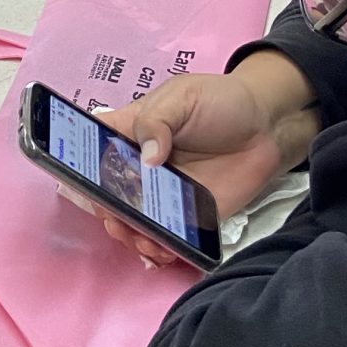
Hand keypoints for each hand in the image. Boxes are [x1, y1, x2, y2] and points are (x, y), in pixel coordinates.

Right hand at [98, 59, 316, 266]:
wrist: (269, 126)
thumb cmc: (221, 101)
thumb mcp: (183, 97)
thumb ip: (158, 121)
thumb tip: (148, 158)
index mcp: (130, 132)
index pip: (90, 147)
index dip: (77, 163)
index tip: (83, 178)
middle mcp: (139, 167)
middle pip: (104, 193)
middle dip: (105, 209)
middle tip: (117, 214)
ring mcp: (162, 194)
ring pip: (130, 222)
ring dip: (128, 234)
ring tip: (141, 237)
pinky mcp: (187, 216)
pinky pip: (164, 239)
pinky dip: (157, 249)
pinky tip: (160, 249)